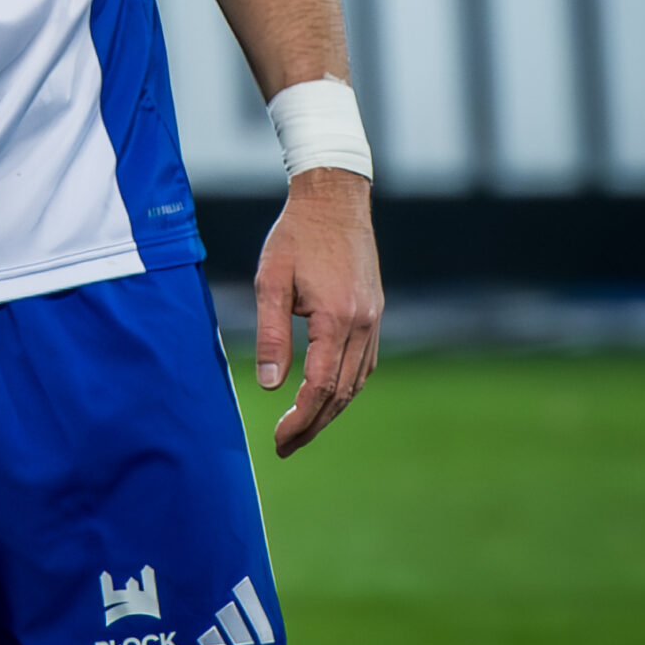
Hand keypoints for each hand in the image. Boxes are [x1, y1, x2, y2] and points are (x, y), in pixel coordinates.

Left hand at [253, 168, 382, 458]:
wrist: (335, 198)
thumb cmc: (295, 235)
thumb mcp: (271, 280)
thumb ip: (270, 334)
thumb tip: (269, 386)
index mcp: (337, 316)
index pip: (321, 385)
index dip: (301, 418)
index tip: (280, 438)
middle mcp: (363, 323)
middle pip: (342, 392)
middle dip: (314, 424)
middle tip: (286, 446)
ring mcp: (374, 319)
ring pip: (357, 381)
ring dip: (331, 409)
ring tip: (303, 428)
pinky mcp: (375, 312)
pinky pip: (365, 363)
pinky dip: (347, 385)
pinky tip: (327, 393)